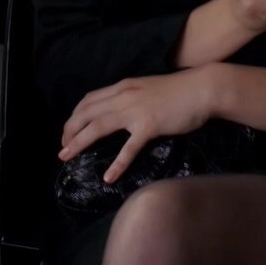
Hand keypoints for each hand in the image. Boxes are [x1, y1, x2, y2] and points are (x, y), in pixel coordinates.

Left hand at [59, 68, 218, 182]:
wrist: (203, 88)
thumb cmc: (179, 90)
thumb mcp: (147, 89)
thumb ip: (131, 97)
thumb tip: (119, 112)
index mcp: (122, 87)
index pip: (89, 100)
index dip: (74, 116)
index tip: (68, 131)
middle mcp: (123, 97)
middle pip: (86, 113)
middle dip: (69, 130)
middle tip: (62, 147)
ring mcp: (136, 111)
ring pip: (98, 127)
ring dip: (79, 142)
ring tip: (66, 157)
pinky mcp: (150, 126)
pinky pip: (129, 148)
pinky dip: (117, 164)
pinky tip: (108, 177)